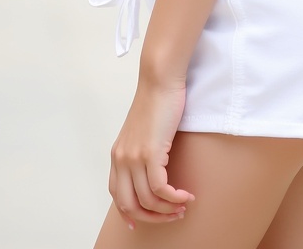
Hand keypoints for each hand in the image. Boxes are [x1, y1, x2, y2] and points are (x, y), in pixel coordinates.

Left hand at [109, 80, 194, 228]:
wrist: (160, 80)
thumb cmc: (157, 101)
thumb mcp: (142, 131)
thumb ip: (141, 151)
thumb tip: (153, 171)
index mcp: (118, 155)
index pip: (117, 195)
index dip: (129, 213)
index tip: (141, 222)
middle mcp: (121, 159)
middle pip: (130, 205)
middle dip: (152, 217)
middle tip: (171, 216)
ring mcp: (134, 157)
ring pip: (148, 200)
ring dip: (168, 209)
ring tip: (183, 205)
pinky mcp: (151, 152)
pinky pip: (161, 189)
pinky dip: (174, 197)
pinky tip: (186, 195)